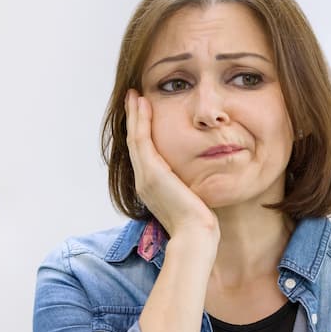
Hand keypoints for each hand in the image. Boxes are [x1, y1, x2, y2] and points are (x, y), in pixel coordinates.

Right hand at [125, 89, 219, 243]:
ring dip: (135, 114)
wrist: (195, 235)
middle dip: (134, 119)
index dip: (141, 132)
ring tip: (135, 96)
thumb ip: (188, 185)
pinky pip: (142, 140)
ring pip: (135, 138)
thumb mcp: (191, 199)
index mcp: (151, 187)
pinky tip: (143, 104)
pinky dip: (141, 121)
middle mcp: (143, 181)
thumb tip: (196, 178)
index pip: (143, 154)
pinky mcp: (152, 173)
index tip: (142, 113)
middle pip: (134, 143)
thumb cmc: (198, 223)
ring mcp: (145, 177)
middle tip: (133, 98)